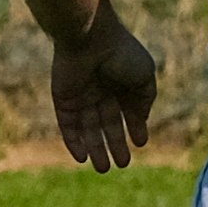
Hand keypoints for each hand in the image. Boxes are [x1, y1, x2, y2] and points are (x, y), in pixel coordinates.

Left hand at [49, 10, 160, 170]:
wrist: (90, 38)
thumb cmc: (121, 54)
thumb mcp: (143, 77)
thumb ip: (144, 99)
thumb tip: (141, 120)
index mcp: (121, 81)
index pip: (128, 109)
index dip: (134, 127)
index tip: (140, 143)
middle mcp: (101, 89)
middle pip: (107, 122)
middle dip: (114, 143)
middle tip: (122, 164)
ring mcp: (81, 95)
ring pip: (88, 127)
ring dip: (95, 148)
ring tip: (104, 168)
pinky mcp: (63, 99)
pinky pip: (68, 124)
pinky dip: (74, 142)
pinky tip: (82, 158)